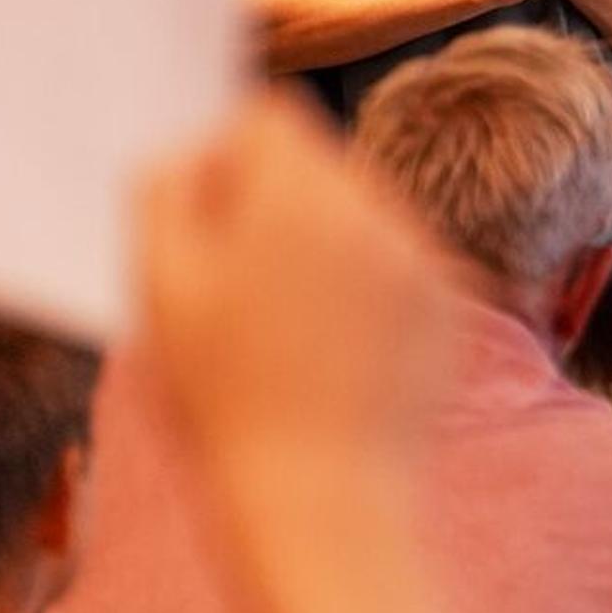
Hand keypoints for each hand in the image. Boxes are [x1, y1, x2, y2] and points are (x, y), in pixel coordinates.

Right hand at [132, 93, 461, 496]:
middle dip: (276, 204)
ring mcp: (423, 259)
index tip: (207, 226)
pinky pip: (401, 266)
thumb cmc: (222, 397)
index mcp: (298, 197)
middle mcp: (375, 213)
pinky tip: (335, 355)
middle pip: (319, 164)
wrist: (318, 495)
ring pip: (363, 214)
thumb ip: (163, 193)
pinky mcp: (452, 306)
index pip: (270, 117)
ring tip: (287, 330)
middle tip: (240, 287)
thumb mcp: (159, 288)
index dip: (227, 161)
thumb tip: (189, 149)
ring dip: (324, 245)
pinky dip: (368, 291)